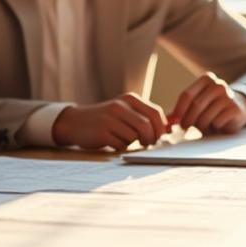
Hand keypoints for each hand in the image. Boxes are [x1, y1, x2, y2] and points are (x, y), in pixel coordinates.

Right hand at [53, 93, 169, 150]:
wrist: (75, 122)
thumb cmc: (106, 119)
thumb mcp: (125, 111)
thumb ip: (145, 116)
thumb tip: (170, 128)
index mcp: (129, 99)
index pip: (155, 113)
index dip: (161, 128)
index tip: (159, 137)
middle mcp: (120, 106)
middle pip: (147, 126)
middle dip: (151, 138)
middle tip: (147, 143)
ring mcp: (110, 119)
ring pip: (135, 137)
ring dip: (133, 143)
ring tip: (125, 139)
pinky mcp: (102, 133)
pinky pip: (122, 145)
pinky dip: (121, 147)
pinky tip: (113, 142)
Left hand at [167, 72, 245, 134]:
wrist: (237, 111)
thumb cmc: (211, 110)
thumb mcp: (195, 107)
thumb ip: (180, 112)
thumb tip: (167, 121)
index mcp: (206, 79)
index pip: (187, 95)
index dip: (179, 110)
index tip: (175, 122)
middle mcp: (218, 84)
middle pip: (196, 105)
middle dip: (188, 120)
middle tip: (185, 128)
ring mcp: (228, 96)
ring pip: (205, 116)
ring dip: (201, 126)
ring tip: (205, 125)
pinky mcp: (235, 109)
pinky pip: (217, 122)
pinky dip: (214, 128)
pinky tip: (218, 126)